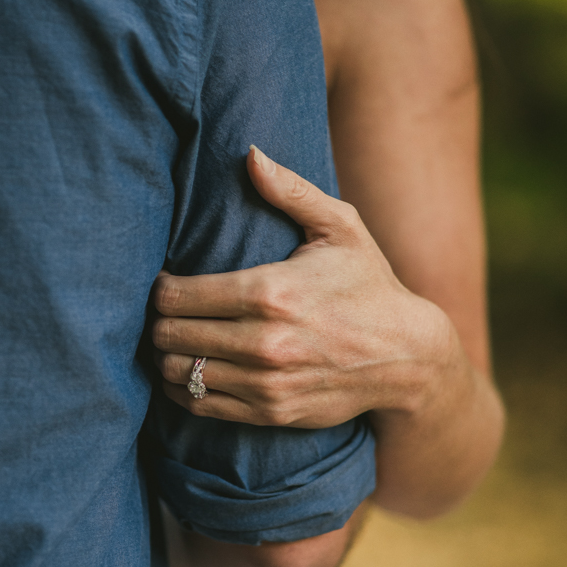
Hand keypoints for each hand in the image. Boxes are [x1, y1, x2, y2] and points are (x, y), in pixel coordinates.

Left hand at [153, 145, 453, 429]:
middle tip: (165, 312)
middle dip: (158, 321)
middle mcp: (264, 342)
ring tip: (174, 340)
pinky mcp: (271, 412)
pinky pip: (201, 406)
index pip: (177, 295)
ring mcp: (266, 383)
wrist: (407, 358)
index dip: (159, 288)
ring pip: (179, 374)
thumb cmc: (368, 286)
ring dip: (166, 356)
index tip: (165, 282)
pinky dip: (184, 389)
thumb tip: (250, 154)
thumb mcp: (341, 229)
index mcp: (271, 292)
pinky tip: (188, 372)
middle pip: (169, 335)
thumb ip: (291, 191)